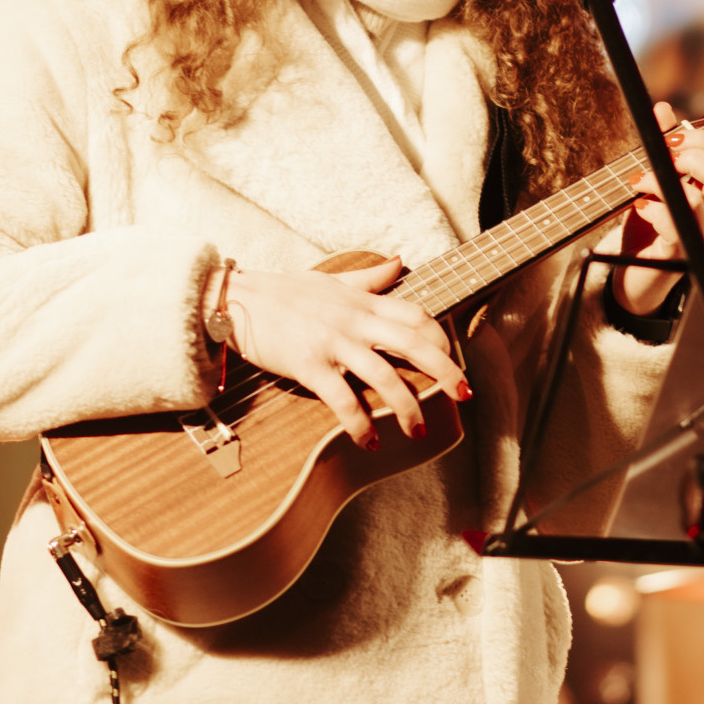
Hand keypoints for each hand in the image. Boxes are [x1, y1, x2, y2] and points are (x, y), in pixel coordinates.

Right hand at [223, 260, 470, 448]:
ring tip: (420, 431)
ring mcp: (332, 343)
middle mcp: (354, 321)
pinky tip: (371, 441)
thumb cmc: (285, 291)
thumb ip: (369, 277)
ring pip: (383, 376)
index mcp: (362, 301)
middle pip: (412, 344)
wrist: (237, 299)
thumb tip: (400, 261)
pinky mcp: (308, 365)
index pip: (415, 315)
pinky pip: (342, 399)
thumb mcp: (332, 278)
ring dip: (408, 407)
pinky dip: (360, 423)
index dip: (440, 337)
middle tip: (465, 395)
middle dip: (444, 371)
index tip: (454, 358)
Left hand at [593, 101, 703, 314]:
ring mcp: (703, 236)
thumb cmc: (649, 229)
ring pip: (700, 199)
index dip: (702, 138)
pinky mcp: (681, 254)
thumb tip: (663, 109)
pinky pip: (676, 226)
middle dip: (690, 155)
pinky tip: (641, 206)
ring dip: (664, 180)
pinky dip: (654, 209)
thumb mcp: (652, 179)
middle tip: (660, 158)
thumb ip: (661, 145)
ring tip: (641, 181)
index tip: (671, 137)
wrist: (635, 274)